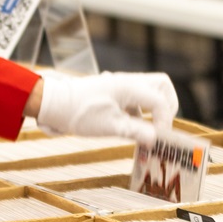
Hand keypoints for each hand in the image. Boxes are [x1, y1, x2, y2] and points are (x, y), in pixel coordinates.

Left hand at [32, 72, 177, 145]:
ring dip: (153, 109)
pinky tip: (131, 127)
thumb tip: (156, 139)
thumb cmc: (81, 114)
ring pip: (149, 91)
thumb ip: (136, 131)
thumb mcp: (110, 127)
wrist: (55, 105)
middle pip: (162, 85)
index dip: (164, 121)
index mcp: (129, 87)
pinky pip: (135, 98)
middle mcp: (128, 82)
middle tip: (162, 125)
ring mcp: (120, 85)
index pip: (161, 101)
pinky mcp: (113, 92)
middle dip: (168, 105)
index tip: (158, 139)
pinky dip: (139, 112)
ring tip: (147, 131)